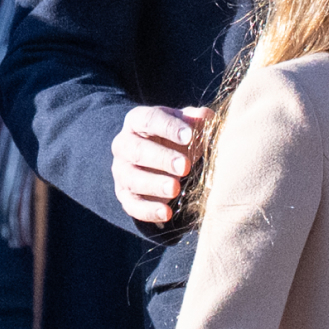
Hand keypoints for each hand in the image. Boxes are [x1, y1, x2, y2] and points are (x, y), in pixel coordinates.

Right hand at [111, 105, 209, 224]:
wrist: (153, 159)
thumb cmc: (171, 138)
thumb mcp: (182, 125)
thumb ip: (194, 120)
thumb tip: (206, 116)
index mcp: (137, 121)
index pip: (147, 119)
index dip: (168, 127)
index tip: (189, 135)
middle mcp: (124, 145)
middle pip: (137, 150)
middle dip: (161, 158)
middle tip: (185, 165)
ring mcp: (121, 171)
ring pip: (131, 178)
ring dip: (154, 184)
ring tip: (175, 189)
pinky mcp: (124, 195)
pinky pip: (132, 204)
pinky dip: (148, 210)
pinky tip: (166, 213)